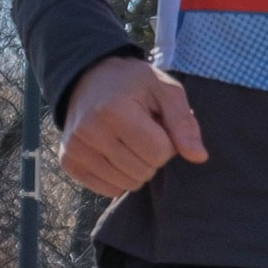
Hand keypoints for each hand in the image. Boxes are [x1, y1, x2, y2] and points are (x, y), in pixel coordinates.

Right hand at [59, 55, 206, 198]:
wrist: (90, 78)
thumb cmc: (134, 84)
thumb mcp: (166, 91)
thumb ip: (184, 123)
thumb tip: (199, 157)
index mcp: (114, 111)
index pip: (160, 153)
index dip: (167, 142)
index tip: (156, 123)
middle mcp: (89, 132)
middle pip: (144, 171)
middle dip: (152, 155)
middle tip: (142, 131)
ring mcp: (75, 149)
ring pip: (127, 185)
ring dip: (136, 167)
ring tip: (128, 140)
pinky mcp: (68, 162)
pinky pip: (108, 190)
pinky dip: (118, 177)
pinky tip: (114, 152)